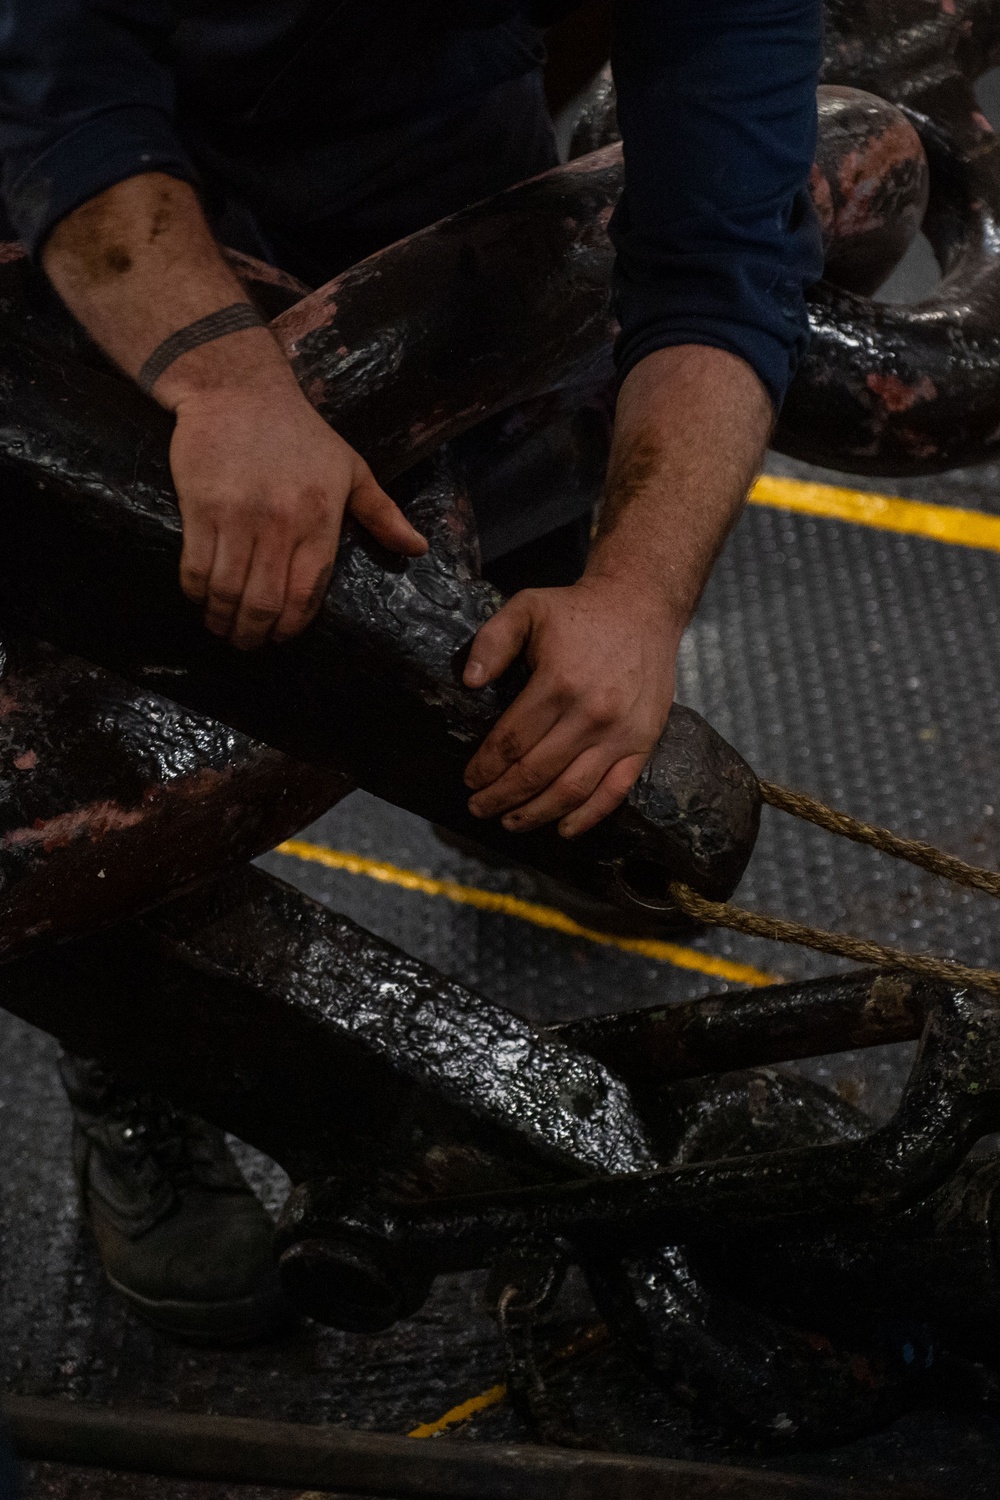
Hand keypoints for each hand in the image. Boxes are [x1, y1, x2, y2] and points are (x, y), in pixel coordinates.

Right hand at [171, 370, 426, 648]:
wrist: (238, 389)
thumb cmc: (300, 433)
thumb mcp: (351, 469)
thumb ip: (382, 514)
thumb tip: (417, 549)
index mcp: (320, 520)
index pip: (307, 592)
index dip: (292, 626)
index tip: (282, 638)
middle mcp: (280, 524)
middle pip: (265, 602)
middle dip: (255, 634)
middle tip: (248, 643)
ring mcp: (238, 517)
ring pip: (227, 590)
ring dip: (222, 620)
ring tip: (222, 629)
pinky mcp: (201, 508)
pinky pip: (195, 566)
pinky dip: (196, 593)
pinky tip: (200, 601)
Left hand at [462, 576, 680, 836]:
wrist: (643, 607)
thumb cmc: (578, 611)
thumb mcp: (527, 607)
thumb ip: (493, 640)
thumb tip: (469, 681)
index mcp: (558, 683)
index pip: (511, 741)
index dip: (485, 767)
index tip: (470, 779)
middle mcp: (591, 714)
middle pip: (535, 772)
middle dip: (501, 796)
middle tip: (479, 806)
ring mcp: (621, 733)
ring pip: (571, 790)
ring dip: (536, 813)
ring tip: (510, 822)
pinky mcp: (643, 742)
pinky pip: (614, 791)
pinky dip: (587, 817)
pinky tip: (563, 828)